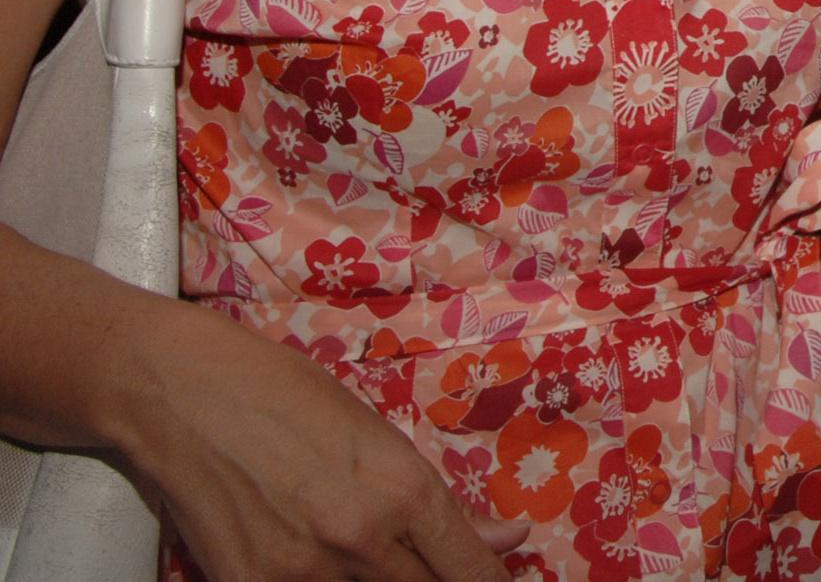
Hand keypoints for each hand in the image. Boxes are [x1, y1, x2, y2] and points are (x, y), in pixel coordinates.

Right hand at [110, 301, 525, 581]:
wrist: (179, 393)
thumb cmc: (283, 393)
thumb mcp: (375, 433)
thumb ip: (439, 502)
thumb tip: (506, 540)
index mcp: (402, 489)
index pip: (467, 566)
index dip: (487, 578)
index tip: (495, 576)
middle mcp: (359, 540)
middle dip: (432, 580)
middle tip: (420, 558)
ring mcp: (299, 574)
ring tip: (363, 554)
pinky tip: (318, 567)